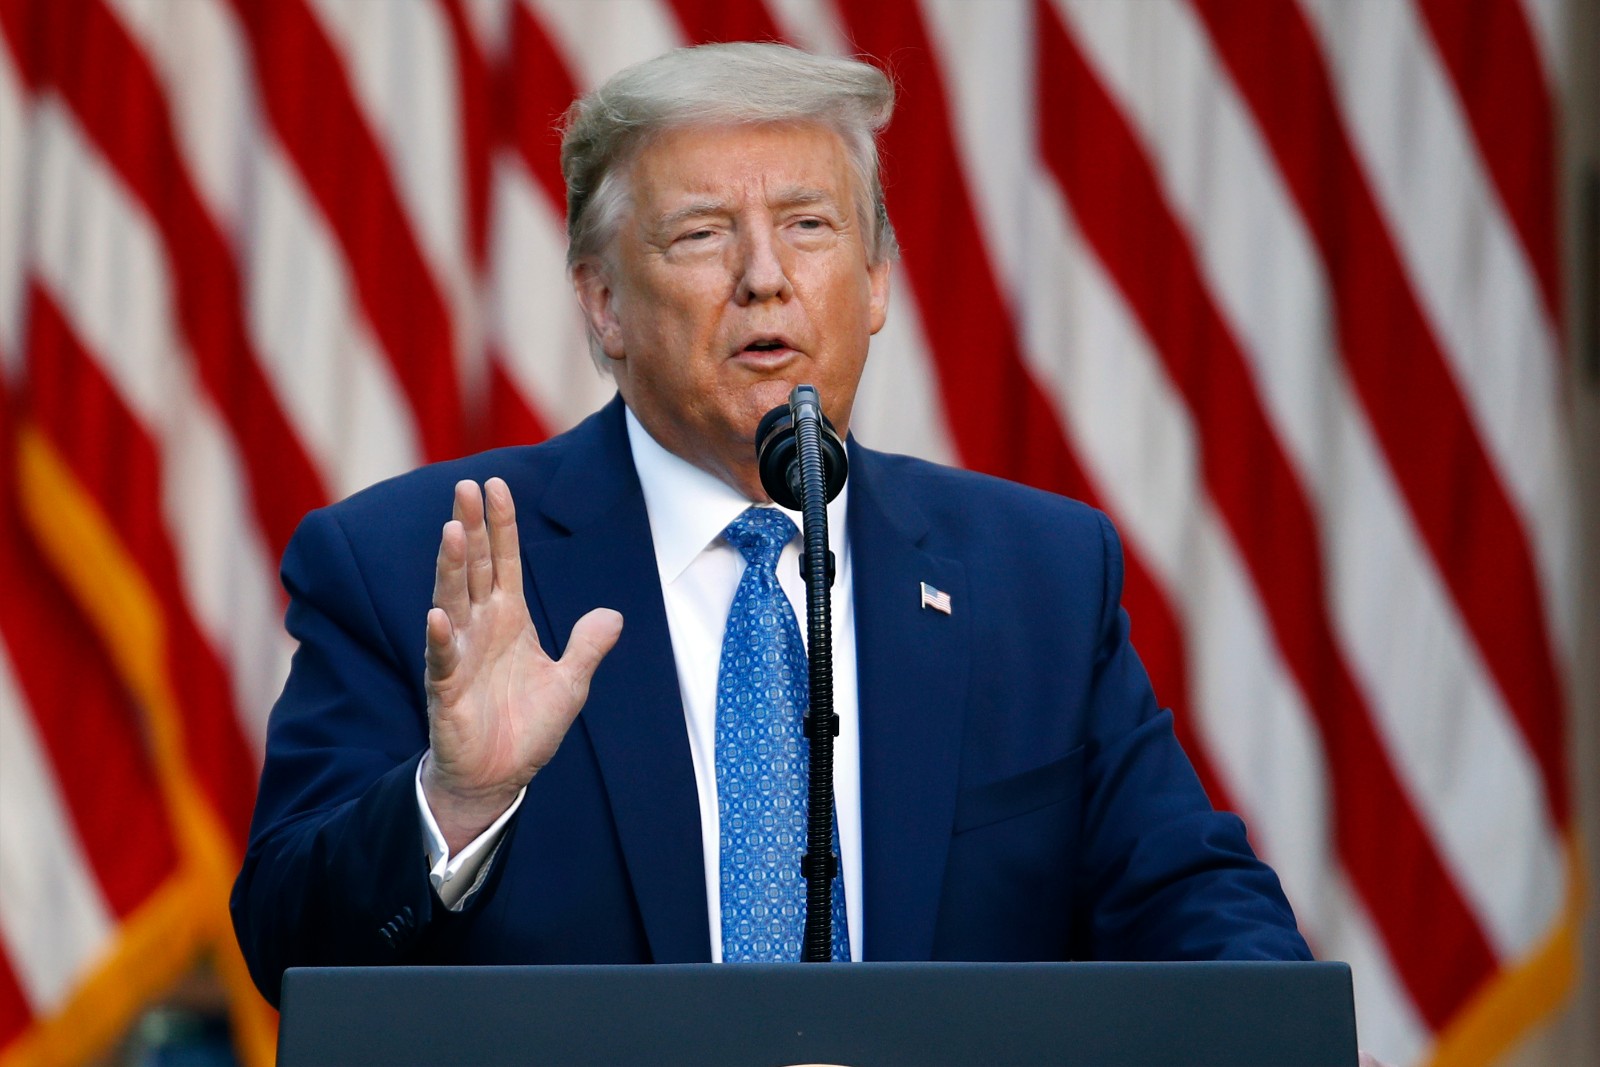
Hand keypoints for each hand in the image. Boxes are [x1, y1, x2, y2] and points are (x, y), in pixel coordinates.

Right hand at [421, 477, 622, 851]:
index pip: (504, 562)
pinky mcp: (446, 690)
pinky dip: (439, 638)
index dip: (502, 525)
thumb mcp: (571, 684)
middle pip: (475, 568)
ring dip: (453, 567)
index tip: (497, 485)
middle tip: (466, 486)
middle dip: (472, 527)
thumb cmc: (527, 727)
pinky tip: (436, 615)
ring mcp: (459, 655)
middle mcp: (480, 628)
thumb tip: (613, 615)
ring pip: (453, 601)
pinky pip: (442, 659)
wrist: (499, 777)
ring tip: (454, 532)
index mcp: (509, 620)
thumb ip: (588, 647)